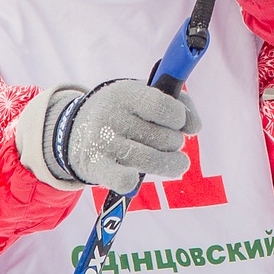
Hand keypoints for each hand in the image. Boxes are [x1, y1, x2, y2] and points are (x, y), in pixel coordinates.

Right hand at [46, 80, 200, 193]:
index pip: (163, 107)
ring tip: (178, 162)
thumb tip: (195, 128)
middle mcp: (111, 116)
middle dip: (173, 141)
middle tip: (168, 141)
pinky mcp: (96, 166)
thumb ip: (179, 103)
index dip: (178, 117)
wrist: (78, 128)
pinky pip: (121, 180)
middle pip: (163, 138)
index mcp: (125, 93)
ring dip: (171, 164)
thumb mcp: (146, 94)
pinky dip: (132, 180)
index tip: (176, 121)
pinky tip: (136, 176)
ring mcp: (103, 142)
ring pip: (151, 161)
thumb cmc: (126, 111)